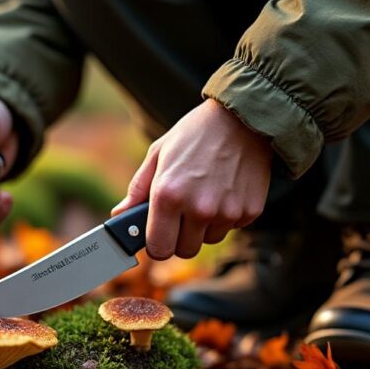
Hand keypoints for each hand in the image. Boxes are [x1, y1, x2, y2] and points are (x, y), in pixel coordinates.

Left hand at [112, 99, 272, 259]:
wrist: (241, 118)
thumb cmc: (194, 135)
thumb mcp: (158, 154)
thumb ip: (137, 190)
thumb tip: (119, 215)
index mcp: (168, 196)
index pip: (159, 249)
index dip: (157, 244)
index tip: (159, 235)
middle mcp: (198, 208)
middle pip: (186, 250)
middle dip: (181, 237)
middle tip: (182, 214)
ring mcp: (226, 212)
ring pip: (210, 240)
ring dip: (205, 226)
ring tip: (206, 194)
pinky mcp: (249, 211)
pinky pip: (232, 227)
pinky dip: (227, 215)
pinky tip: (225, 190)